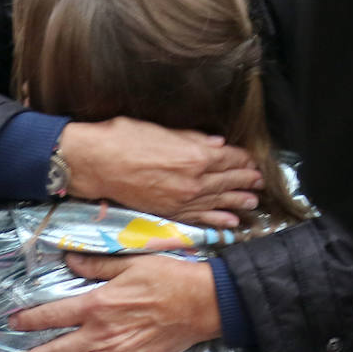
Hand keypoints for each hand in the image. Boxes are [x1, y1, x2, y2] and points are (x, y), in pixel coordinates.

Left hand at [9, 253, 220, 351]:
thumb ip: (96, 264)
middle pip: (58, 350)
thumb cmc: (166, 279)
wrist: (201, 304)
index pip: (53, 315)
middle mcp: (101, 332)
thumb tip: (68, 260)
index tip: (12, 324)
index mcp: (96, 304)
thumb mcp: (128, 263)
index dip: (29, 321)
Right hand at [59, 117, 261, 227]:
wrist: (93, 163)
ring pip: (218, 202)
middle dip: (246, 179)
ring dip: (238, 201)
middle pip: (228, 180)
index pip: (230, 157)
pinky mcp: (169, 212)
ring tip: (253, 201)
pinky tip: (230, 221)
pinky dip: (217, 220)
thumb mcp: (158, 129)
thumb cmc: (120, 139)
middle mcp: (194, 181)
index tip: (251, 159)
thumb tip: (216, 143)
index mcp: (194, 155)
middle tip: (259, 180)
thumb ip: (191, 138)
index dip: (243, 158)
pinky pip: (200, 219)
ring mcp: (182, 200)